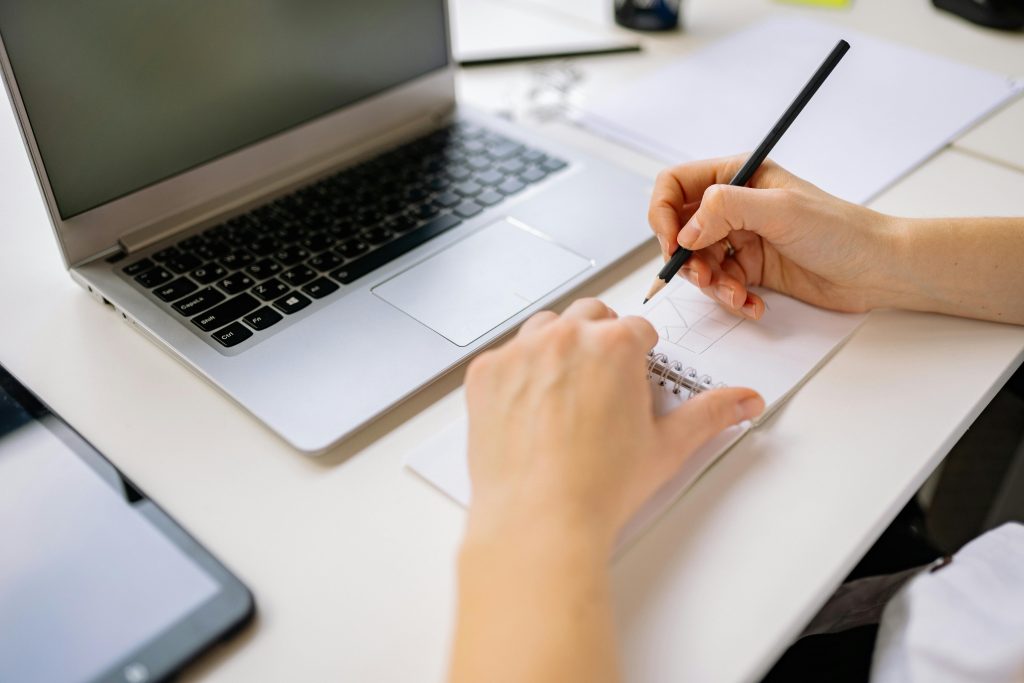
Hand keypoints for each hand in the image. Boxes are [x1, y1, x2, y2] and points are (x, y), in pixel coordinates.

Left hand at [463, 298, 763, 552]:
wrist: (538, 521)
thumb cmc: (599, 487)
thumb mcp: (667, 446)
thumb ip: (710, 413)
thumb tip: (744, 400)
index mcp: (614, 345)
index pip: (637, 328)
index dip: (641, 355)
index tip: (634, 378)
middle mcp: (564, 337)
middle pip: (590, 316)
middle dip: (601, 340)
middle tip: (603, 383)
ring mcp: (520, 352)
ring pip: (544, 328)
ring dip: (558, 347)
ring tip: (566, 393)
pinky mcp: (486, 373)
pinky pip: (505, 357)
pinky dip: (517, 375)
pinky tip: (530, 411)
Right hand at [649, 155, 901, 318]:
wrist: (877, 270)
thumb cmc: (841, 230)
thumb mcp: (780, 210)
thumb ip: (726, 209)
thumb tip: (685, 230)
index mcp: (738, 176)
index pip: (675, 185)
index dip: (663, 213)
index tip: (673, 242)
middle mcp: (734, 206)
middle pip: (679, 230)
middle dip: (687, 259)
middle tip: (705, 277)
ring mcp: (741, 239)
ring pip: (698, 263)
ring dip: (711, 285)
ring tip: (737, 295)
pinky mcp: (751, 269)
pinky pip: (721, 286)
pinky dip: (731, 299)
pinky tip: (753, 304)